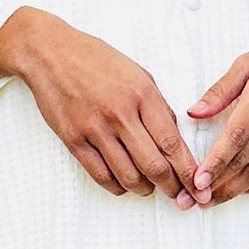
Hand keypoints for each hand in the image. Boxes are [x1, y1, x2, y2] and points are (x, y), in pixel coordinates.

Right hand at [0, 7, 201, 202]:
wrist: (50, 53)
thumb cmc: (96, 60)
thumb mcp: (138, 75)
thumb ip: (158, 107)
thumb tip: (174, 139)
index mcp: (142, 96)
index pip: (172, 143)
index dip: (188, 171)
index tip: (198, 185)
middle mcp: (120, 114)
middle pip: (154, 166)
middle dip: (172, 187)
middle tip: (179, 196)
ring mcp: (95, 129)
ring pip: (128, 176)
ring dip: (144, 189)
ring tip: (149, 187)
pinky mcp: (73, 139)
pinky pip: (100, 175)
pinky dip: (117, 186)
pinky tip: (123, 184)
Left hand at [185, 14, 248, 205]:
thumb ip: (221, 89)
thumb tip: (195, 112)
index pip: (236, 135)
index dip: (216, 161)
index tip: (198, 179)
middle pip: (247, 157)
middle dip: (221, 181)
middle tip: (200, 197)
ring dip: (239, 188)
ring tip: (217, 199)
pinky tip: (245, 188)